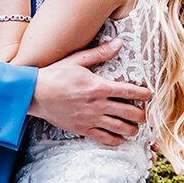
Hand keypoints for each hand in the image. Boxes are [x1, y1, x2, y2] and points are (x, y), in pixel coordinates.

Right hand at [27, 37, 152, 144]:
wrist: (34, 94)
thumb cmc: (55, 74)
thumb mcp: (77, 60)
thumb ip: (100, 53)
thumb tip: (119, 42)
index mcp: (99, 86)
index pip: (129, 91)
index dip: (143, 93)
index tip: (149, 94)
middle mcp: (98, 105)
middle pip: (129, 112)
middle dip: (141, 115)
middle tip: (146, 115)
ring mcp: (91, 119)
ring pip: (119, 128)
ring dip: (132, 129)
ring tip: (136, 128)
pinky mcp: (82, 129)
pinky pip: (104, 138)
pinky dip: (116, 140)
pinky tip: (120, 139)